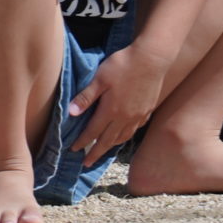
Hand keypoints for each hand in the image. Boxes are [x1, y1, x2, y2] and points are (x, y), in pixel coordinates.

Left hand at [67, 41, 165, 162]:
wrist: (152, 59)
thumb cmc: (123, 65)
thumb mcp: (100, 78)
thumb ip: (86, 97)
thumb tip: (70, 113)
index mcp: (110, 111)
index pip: (92, 132)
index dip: (82, 142)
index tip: (73, 150)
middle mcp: (124, 118)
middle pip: (107, 141)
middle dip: (95, 153)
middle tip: (87, 164)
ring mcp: (138, 115)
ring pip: (122, 137)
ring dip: (111, 146)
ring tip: (104, 151)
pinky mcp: (147, 110)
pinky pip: (135, 129)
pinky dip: (126, 136)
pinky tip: (124, 134)